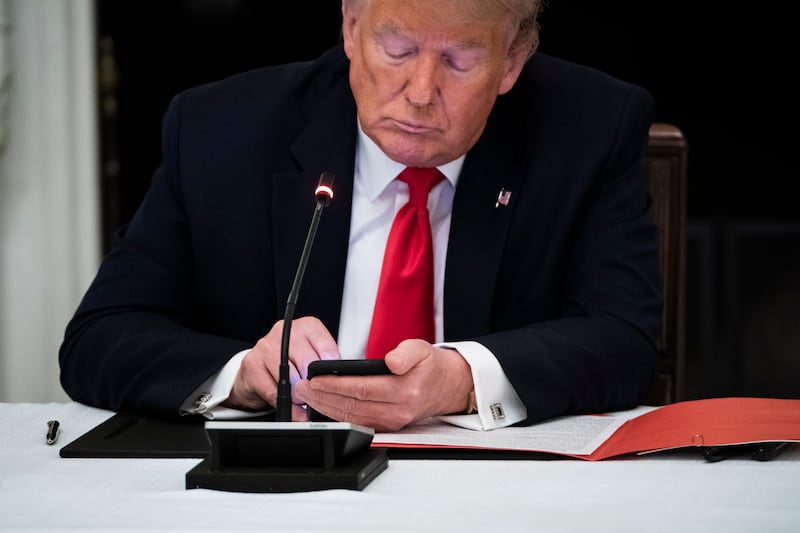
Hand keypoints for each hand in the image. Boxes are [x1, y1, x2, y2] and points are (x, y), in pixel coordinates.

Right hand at [222, 316, 339, 419]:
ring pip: (289, 375)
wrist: (257, 370)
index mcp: (306, 326)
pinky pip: (273, 389)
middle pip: (307, 361)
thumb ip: (325, 364)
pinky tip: (291, 406)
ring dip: (298, 393)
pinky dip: (285, 403)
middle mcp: (285, 331)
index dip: (330, 368)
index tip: (331, 381)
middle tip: (316, 394)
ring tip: (303, 399)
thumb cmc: (291, 362)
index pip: (326, 346)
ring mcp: (266, 345)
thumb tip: (338, 382)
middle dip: (313, 383)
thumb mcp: (311, 357)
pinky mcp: (251, 363)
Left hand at [294, 339, 473, 431]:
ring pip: (352, 417)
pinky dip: (338, 416)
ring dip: (326, 408)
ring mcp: (392, 422)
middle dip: (323, 397)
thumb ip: (407, 353)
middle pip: (352, 406)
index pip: (362, 388)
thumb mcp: (422, 349)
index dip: (335, 384)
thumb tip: (392, 361)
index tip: (315, 378)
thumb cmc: (430, 366)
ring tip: (307, 396)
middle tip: (302, 387)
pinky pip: (358, 423)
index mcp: (405, 390)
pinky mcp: (388, 427)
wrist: (447, 387)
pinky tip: (324, 407)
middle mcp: (397, 410)